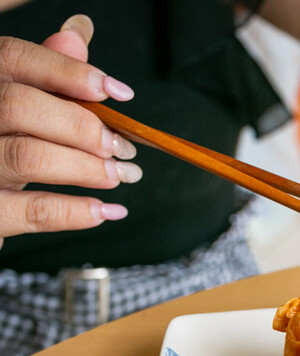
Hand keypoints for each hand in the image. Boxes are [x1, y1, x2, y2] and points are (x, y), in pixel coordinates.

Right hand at [0, 14, 140, 250]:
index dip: (69, 71)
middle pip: (20, 106)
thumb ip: (43, 71)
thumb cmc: (0, 144)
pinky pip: (31, 212)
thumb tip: (79, 33)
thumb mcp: (15, 102)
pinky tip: (108, 211)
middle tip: (122, 147)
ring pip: (28, 156)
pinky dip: (77, 212)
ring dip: (87, 167)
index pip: (15, 59)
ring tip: (122, 174)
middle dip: (83, 127)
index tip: (119, 93)